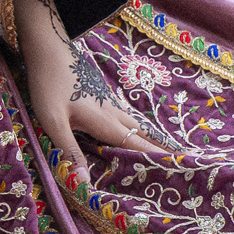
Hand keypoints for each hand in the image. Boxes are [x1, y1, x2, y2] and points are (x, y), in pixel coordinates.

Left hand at [16, 0, 171, 171]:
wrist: (49, 50)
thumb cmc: (49, 86)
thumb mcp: (53, 122)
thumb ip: (69, 150)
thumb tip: (83, 183)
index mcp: (107, 123)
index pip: (139, 147)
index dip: (159, 160)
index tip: (182, 172)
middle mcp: (115, 114)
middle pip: (145, 136)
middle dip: (163, 152)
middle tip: (184, 166)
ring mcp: (110, 104)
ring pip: (138, 126)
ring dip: (153, 140)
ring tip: (167, 154)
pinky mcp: (103, 98)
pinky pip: (127, 119)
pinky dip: (138, 131)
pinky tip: (135, 133)